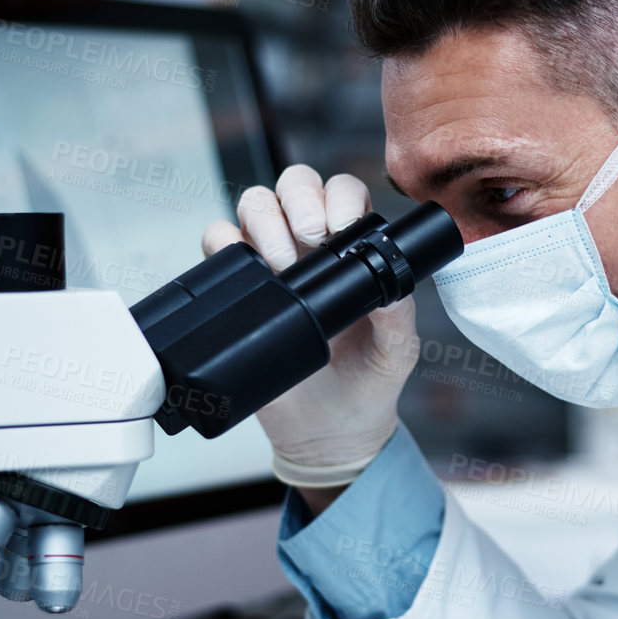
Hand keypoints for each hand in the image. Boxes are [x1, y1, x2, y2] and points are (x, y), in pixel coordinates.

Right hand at [202, 164, 419, 507]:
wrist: (327, 433)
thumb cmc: (369, 384)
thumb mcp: (397, 351)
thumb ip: (399, 315)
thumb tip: (391, 285)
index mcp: (354, 249)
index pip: (344, 193)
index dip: (340, 197)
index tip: (341, 228)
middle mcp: (310, 245)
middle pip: (295, 184)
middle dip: (300, 200)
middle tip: (310, 239)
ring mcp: (272, 262)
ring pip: (254, 204)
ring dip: (265, 222)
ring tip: (282, 266)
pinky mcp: (240, 287)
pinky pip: (217, 242)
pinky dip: (223, 243)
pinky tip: (250, 273)